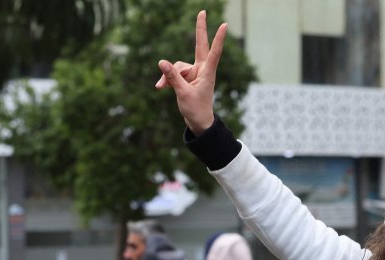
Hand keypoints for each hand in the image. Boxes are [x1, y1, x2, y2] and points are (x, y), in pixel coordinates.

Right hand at [155, 10, 225, 133]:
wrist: (198, 122)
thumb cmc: (195, 109)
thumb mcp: (182, 93)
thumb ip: (173, 78)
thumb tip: (162, 62)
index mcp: (207, 73)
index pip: (214, 52)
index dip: (218, 38)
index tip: (225, 25)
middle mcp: (202, 69)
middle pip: (199, 46)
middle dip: (200, 29)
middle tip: (203, 11)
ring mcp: (194, 73)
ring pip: (178, 66)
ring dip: (169, 76)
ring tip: (162, 87)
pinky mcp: (186, 77)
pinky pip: (173, 73)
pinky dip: (166, 79)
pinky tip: (160, 88)